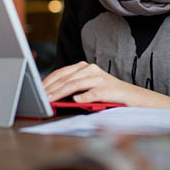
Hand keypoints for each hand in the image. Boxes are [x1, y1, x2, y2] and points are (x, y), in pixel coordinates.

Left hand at [42, 61, 169, 109]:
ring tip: (50, 99)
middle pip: (66, 78)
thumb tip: (50, 96)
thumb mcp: (88, 90)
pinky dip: (84, 97)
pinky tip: (75, 101)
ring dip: (61, 92)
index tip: (36, 90)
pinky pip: (94, 93)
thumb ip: (72, 90)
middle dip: (50, 88)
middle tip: (39, 97)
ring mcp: (100, 78)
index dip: (47, 81)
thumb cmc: (107, 96)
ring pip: (76, 84)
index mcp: (84, 68)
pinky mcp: (108, 89)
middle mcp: (91, 69)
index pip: (61, 73)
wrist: (134, 98)